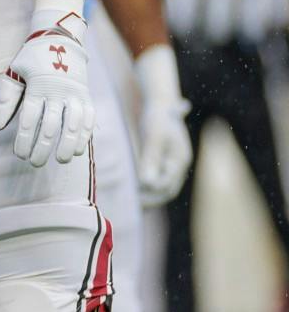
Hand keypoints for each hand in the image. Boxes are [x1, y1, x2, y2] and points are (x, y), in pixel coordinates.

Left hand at [0, 2, 92, 166]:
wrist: (60, 38)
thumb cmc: (31, 59)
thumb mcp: (14, 73)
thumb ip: (6, 100)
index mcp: (37, 87)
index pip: (29, 120)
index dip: (24, 140)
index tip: (19, 155)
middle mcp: (57, 91)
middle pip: (50, 126)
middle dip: (42, 148)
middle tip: (34, 163)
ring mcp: (75, 94)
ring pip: (73, 125)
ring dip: (66, 145)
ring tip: (59, 161)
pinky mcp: (87, 95)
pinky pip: (88, 119)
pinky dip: (84, 135)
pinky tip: (77, 149)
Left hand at [133, 43, 192, 205]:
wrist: (162, 106)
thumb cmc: (158, 118)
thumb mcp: (154, 136)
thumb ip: (150, 158)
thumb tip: (145, 182)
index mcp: (180, 160)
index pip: (168, 184)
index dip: (152, 193)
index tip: (136, 196)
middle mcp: (178, 165)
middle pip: (167, 191)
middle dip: (151, 200)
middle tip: (132, 206)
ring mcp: (171, 165)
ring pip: (162, 189)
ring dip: (149, 198)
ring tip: (131, 204)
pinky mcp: (162, 164)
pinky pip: (156, 182)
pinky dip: (146, 190)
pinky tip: (131, 193)